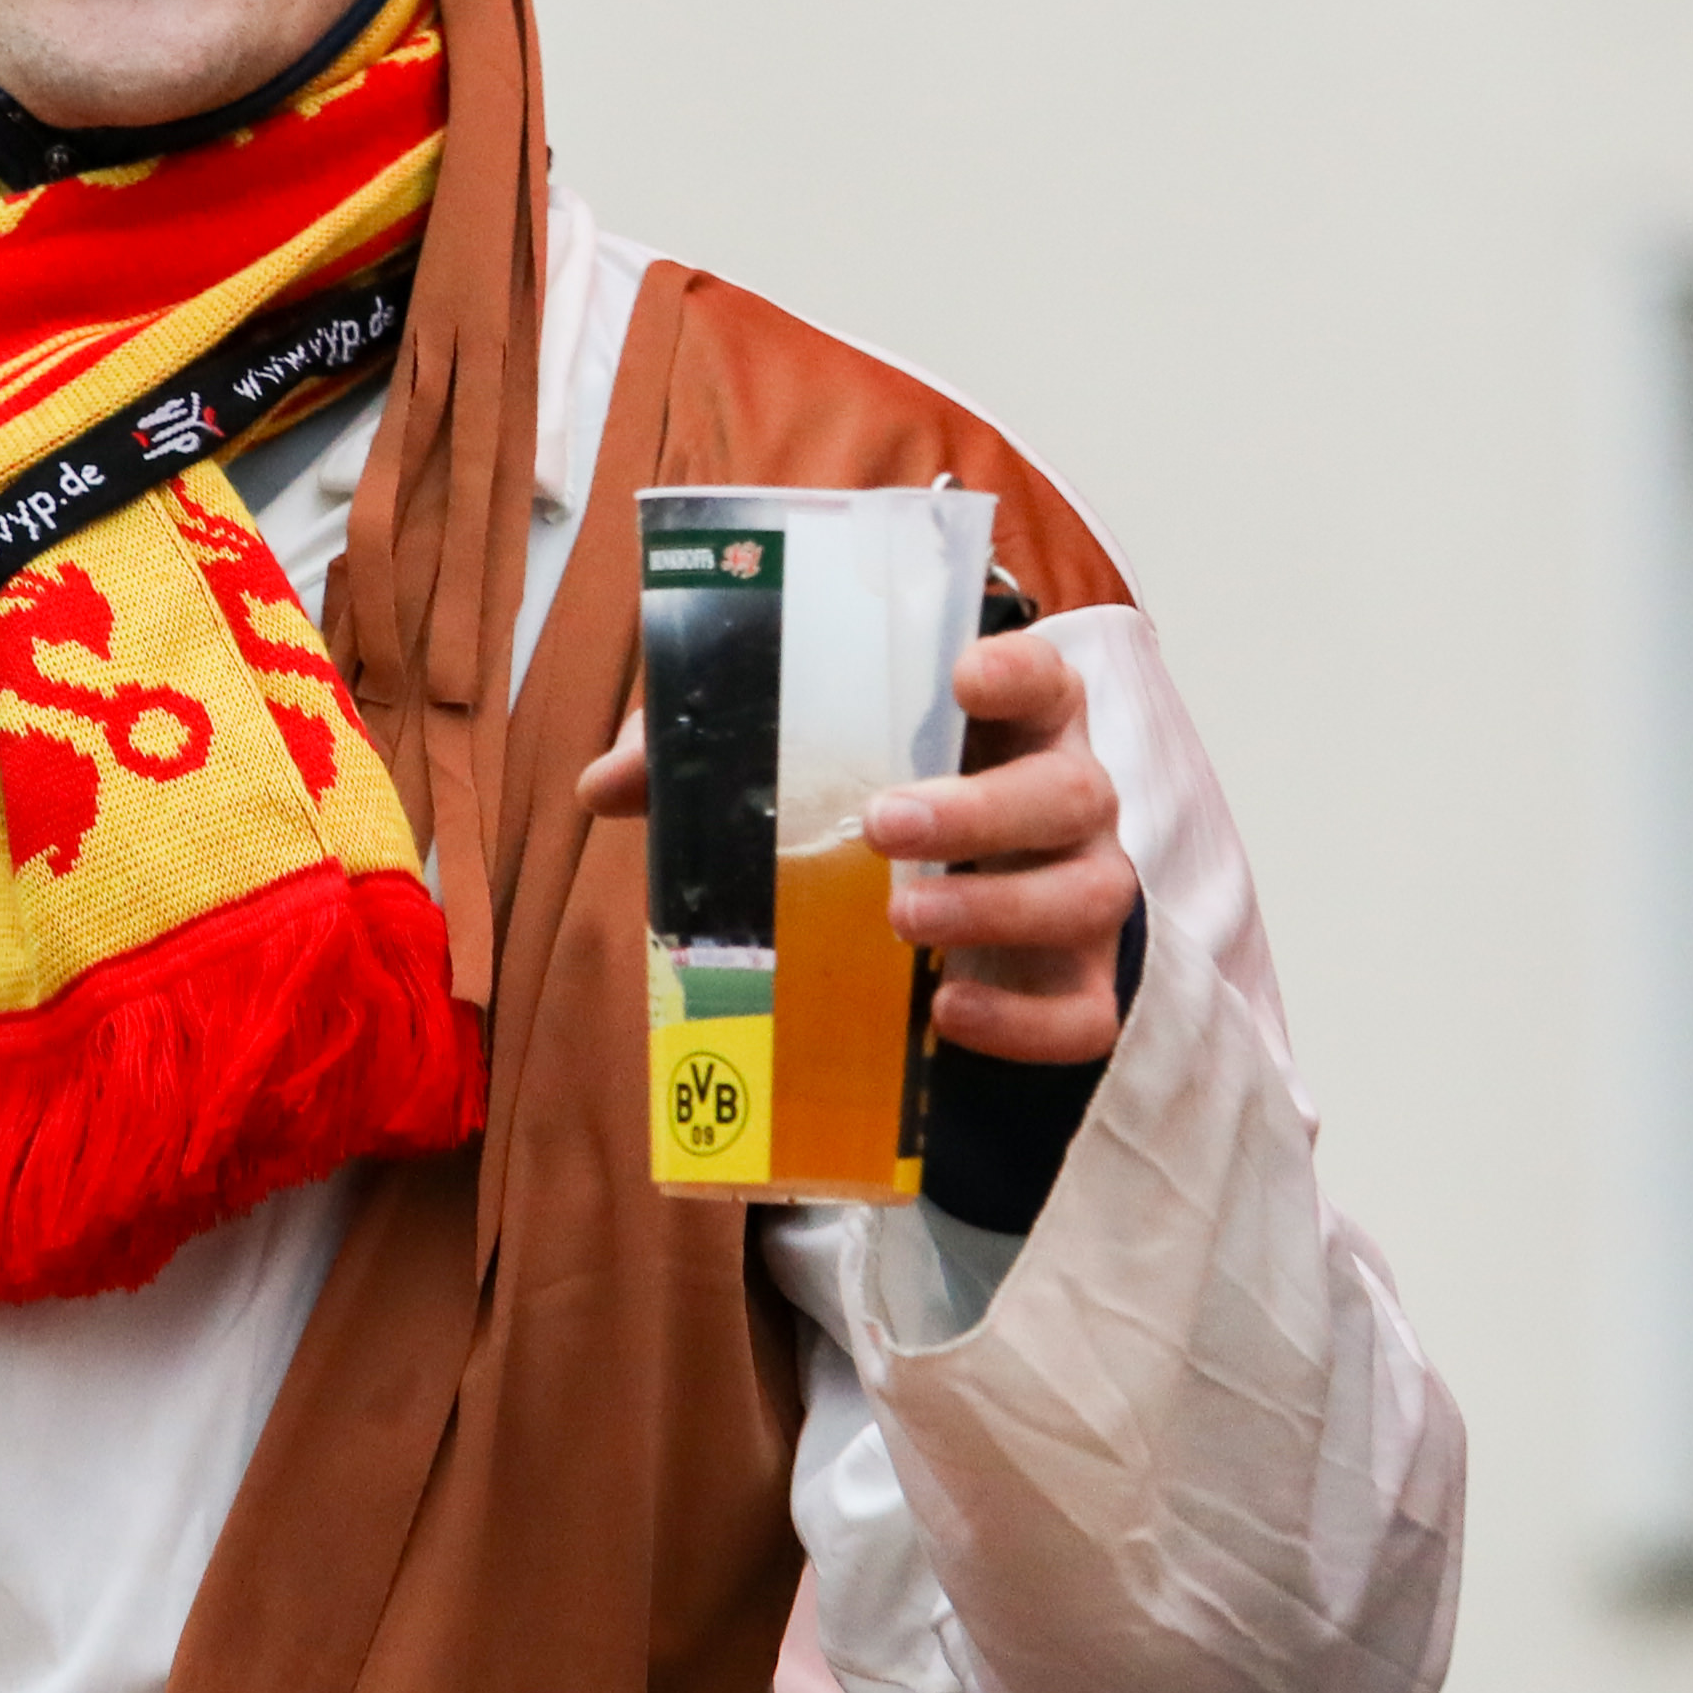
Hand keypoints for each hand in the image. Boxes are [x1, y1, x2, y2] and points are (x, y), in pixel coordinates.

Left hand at [575, 631, 1137, 1069]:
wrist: (945, 921)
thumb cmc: (871, 810)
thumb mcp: (796, 769)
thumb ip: (712, 753)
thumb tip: (604, 783)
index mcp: (1011, 724)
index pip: (1043, 677)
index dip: (1015, 670)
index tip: (961, 675)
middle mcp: (1066, 799)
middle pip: (1069, 792)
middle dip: (979, 811)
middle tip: (882, 825)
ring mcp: (1082, 891)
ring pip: (1089, 896)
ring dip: (995, 908)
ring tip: (899, 919)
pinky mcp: (1076, 983)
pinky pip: (1084, 1011)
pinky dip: (1023, 1022)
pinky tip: (946, 1012)